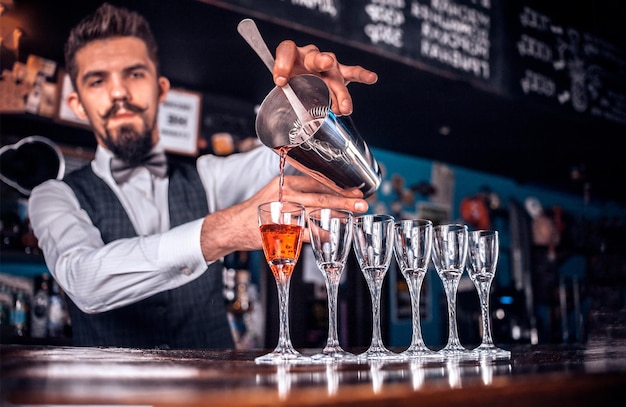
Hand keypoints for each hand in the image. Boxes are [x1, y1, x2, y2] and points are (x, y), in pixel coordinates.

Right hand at [200, 175, 367, 261]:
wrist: (233, 226)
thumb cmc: (258, 210)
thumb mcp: (277, 193)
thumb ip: (298, 192)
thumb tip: (326, 195)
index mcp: (286, 183)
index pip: (317, 182)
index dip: (338, 187)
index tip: (356, 190)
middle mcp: (285, 195)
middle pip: (320, 197)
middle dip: (343, 200)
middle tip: (362, 203)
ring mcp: (282, 213)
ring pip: (315, 213)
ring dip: (336, 216)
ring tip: (353, 218)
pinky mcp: (279, 230)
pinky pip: (304, 233)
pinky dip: (320, 235)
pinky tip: (333, 237)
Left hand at [273, 40, 377, 114]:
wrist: (300, 84)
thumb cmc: (291, 83)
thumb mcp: (281, 86)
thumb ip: (282, 87)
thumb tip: (284, 89)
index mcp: (293, 55)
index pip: (287, 50)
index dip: (283, 63)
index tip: (280, 81)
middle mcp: (312, 56)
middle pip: (317, 58)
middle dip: (322, 61)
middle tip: (327, 64)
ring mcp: (328, 65)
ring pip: (335, 73)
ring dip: (340, 91)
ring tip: (344, 108)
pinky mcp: (339, 74)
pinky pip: (352, 73)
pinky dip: (362, 76)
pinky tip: (372, 78)